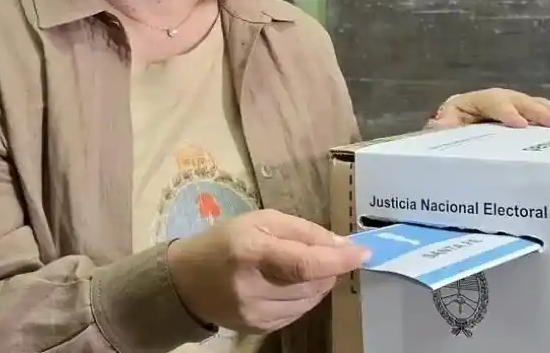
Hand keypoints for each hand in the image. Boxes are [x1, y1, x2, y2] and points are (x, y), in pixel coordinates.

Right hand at [167, 209, 368, 333]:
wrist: (186, 281)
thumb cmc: (227, 240)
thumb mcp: (262, 221)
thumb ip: (304, 231)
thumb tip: (343, 245)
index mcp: (251, 252)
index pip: (304, 263)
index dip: (338, 260)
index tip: (363, 253)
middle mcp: (252, 288)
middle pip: (312, 282)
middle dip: (328, 267)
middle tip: (324, 252)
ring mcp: (254, 314)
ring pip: (310, 300)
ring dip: (318, 282)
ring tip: (301, 266)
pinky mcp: (257, 329)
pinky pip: (298, 313)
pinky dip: (304, 297)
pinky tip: (289, 284)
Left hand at [428, 87, 549, 128]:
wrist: (445, 131)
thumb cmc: (442, 135)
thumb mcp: (436, 133)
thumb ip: (439, 130)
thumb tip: (439, 124)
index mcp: (470, 102)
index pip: (492, 102)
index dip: (506, 111)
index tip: (520, 124)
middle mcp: (494, 99)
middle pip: (520, 100)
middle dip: (540, 111)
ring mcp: (510, 104)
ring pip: (536, 103)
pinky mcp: (522, 113)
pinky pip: (545, 111)